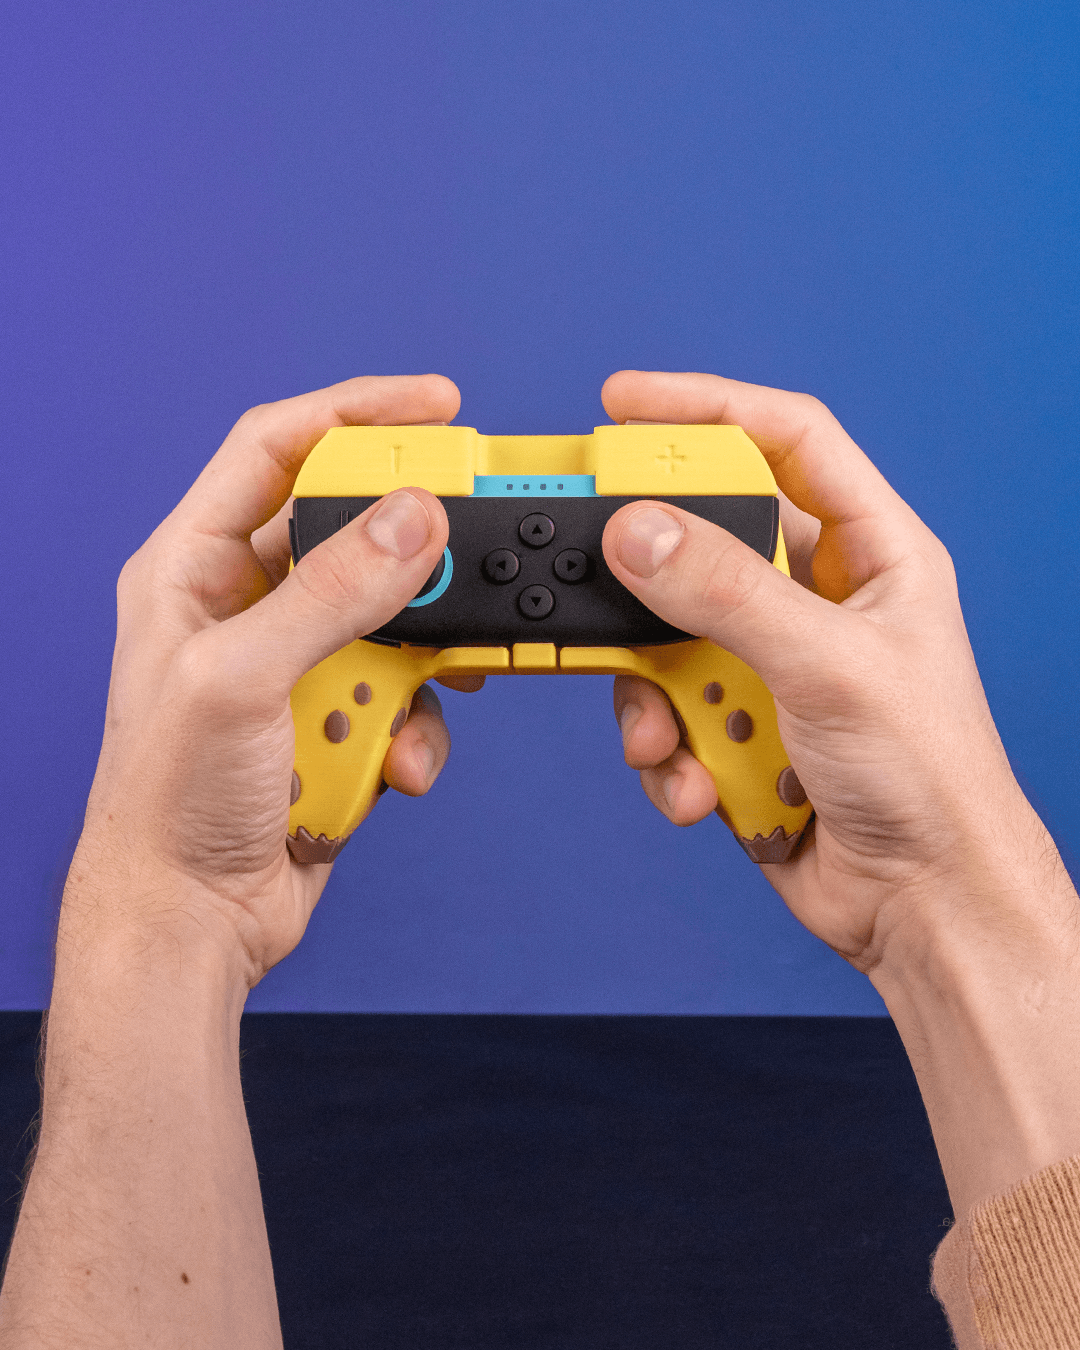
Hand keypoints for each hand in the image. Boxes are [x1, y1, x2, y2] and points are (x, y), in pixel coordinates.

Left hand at [70, 374, 462, 981]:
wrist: (192, 920)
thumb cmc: (169, 803)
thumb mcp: (241, 682)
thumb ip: (334, 595)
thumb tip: (414, 522)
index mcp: (194, 568)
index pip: (276, 450)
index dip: (355, 412)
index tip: (437, 404)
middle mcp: (247, 604)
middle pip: (353, 528)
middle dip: (415, 549)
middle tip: (470, 550)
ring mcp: (298, 663)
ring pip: (397, 616)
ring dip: (426, 655)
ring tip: (444, 676)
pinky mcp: (340, 717)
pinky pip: (408, 691)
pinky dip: (419, 726)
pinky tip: (400, 765)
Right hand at [600, 370, 1063, 971]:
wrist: (920, 904)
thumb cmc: (929, 779)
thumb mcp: (828, 667)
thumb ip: (727, 594)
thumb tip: (637, 532)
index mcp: (872, 552)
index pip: (786, 442)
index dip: (706, 408)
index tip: (624, 403)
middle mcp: (817, 598)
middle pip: (704, 538)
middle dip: (648, 573)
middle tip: (593, 568)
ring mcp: (769, 664)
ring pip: (666, 636)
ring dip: (652, 693)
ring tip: (672, 738)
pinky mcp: (734, 725)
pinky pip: (664, 711)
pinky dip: (667, 753)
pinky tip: (699, 790)